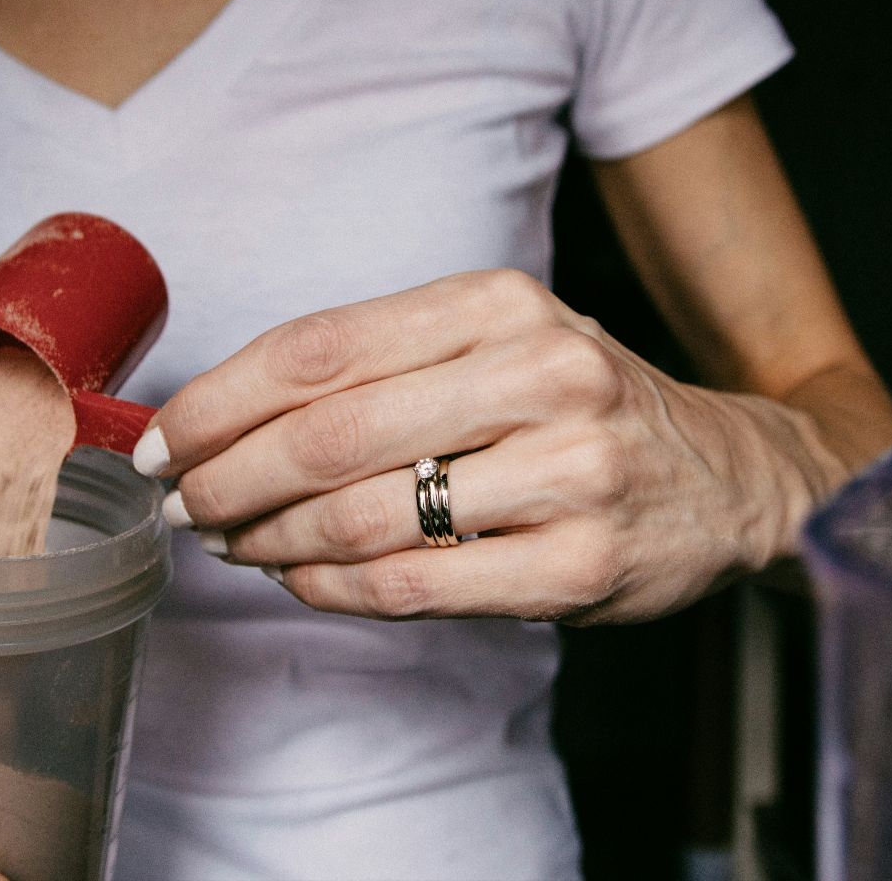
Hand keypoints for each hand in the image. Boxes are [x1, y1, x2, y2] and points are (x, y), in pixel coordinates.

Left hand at [137, 269, 848, 624]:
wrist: (729, 478)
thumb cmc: (578, 406)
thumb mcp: (495, 342)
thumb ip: (377, 365)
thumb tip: (220, 419)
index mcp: (500, 302)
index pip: (317, 348)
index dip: (217, 400)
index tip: (163, 440)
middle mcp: (541, 372)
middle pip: (326, 434)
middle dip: (226, 479)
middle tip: (182, 505)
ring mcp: (569, 471)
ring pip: (364, 516)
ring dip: (271, 541)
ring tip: (233, 544)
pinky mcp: (581, 565)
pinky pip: (416, 585)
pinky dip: (335, 590)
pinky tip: (302, 580)